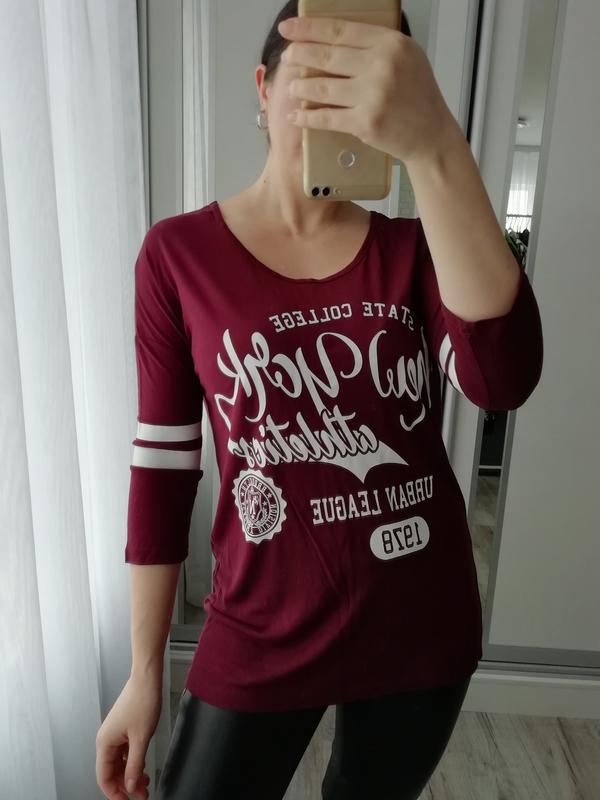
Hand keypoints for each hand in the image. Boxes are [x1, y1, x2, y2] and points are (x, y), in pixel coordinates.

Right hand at [96, 675, 161, 798]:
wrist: (147, 678)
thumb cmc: (142, 700)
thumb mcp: (141, 738)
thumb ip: (135, 765)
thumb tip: (130, 785)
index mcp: (104, 742)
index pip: (103, 777)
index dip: (114, 793)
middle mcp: (107, 739)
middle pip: (112, 771)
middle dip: (126, 785)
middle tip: (141, 794)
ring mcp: (115, 734)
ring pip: (119, 762)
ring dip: (131, 774)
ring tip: (144, 783)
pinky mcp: (124, 729)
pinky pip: (125, 752)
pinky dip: (133, 762)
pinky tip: (143, 767)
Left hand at [278, 15, 458, 165]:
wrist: (431, 134)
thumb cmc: (418, 97)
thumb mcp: (406, 58)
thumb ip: (375, 46)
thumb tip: (332, 40)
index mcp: (391, 44)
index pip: (340, 30)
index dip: (309, 28)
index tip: (289, 28)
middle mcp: (382, 66)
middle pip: (327, 57)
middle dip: (300, 55)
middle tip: (287, 57)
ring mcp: (374, 95)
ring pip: (323, 88)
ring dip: (301, 88)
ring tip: (291, 87)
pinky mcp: (366, 122)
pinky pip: (327, 118)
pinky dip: (308, 118)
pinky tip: (296, 115)